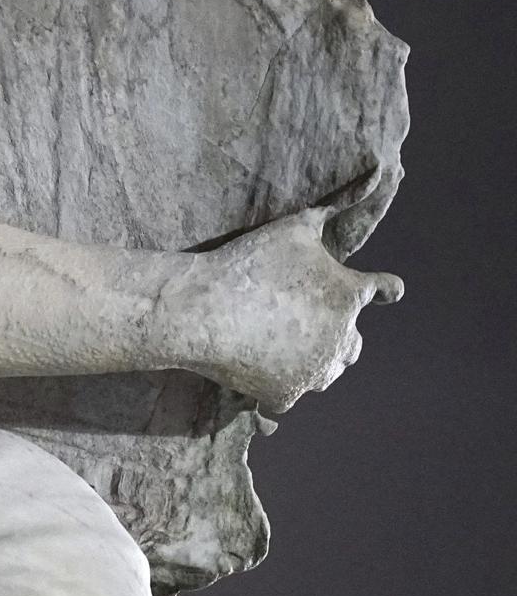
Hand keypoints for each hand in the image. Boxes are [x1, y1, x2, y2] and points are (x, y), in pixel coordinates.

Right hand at [169, 207, 402, 412]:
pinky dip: (278, 394)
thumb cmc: (250, 264)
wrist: (203, 310)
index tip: (393, 292)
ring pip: (327, 374)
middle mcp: (341, 338)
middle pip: (354, 345)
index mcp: (349, 296)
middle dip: (340, 335)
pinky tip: (266, 397)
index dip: (388, 289)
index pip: (384, 290)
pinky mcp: (285, 396)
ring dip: (316, 364)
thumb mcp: (292, 229)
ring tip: (292, 356)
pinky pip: (288, 401)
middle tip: (315, 328)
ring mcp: (314, 371)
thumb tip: (353, 194)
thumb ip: (324, 217)